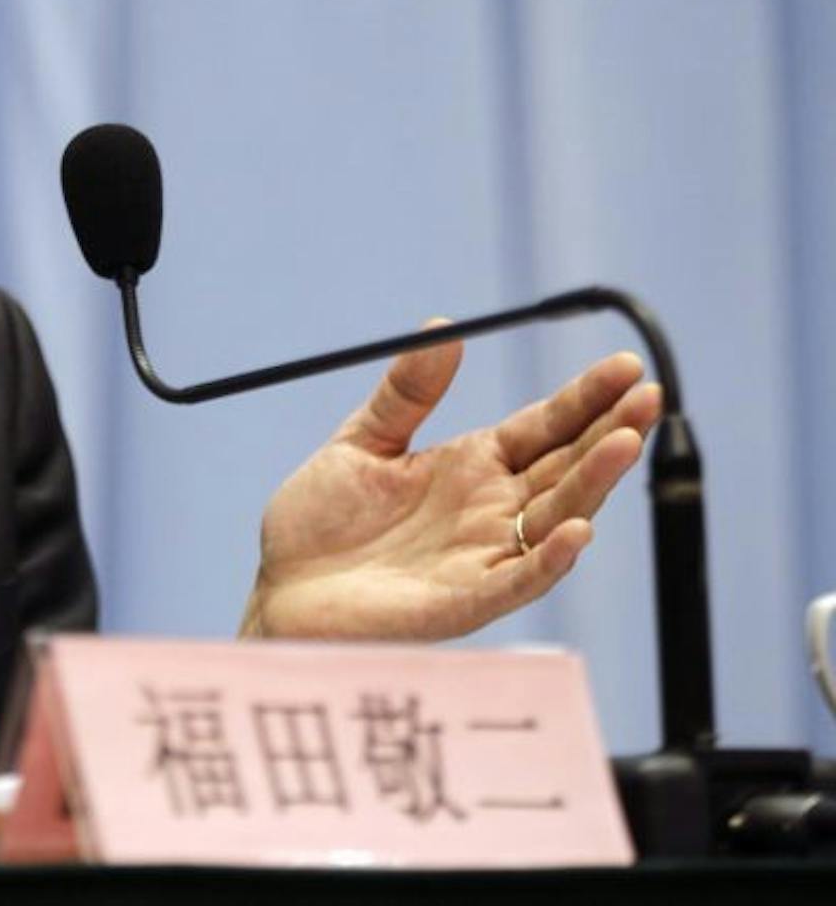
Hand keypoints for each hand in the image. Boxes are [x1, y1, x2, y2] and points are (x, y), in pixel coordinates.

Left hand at [239, 327, 660, 639]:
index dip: (584, 399)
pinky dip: (550, 558)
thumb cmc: (319, 524)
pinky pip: (518, 580)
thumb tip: (443, 328)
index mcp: (472, 468)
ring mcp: (484, 556)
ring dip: (593, 483)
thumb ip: (406, 393)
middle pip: (566, 467)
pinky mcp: (465, 600)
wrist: (281, 591)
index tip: (624, 366)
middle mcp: (491, 511)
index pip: (544, 428)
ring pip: (557, 517)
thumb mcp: (361, 443)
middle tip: (648, 394)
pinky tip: (577, 530)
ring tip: (624, 442)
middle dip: (609, 431)